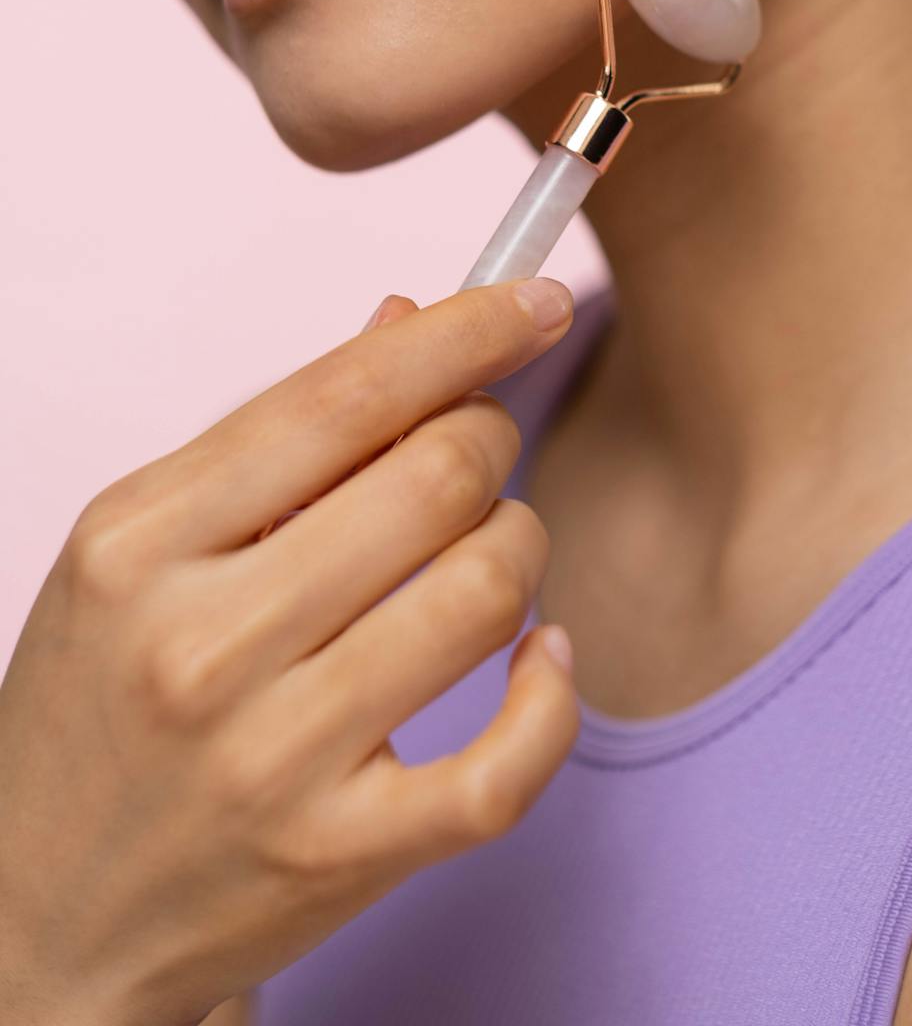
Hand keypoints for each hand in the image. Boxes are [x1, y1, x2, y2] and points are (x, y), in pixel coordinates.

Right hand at [0, 278, 578, 1025]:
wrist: (34, 917)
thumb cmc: (102, 705)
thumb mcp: (144, 548)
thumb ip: (278, 434)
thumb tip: (409, 318)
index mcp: (140, 540)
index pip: (343, 395)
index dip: (464, 331)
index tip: (530, 300)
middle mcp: (200, 644)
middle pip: (433, 479)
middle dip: (490, 436)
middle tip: (482, 444)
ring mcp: (270, 758)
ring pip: (486, 592)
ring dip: (519, 545)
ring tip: (487, 552)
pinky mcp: (336, 856)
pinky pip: (504, 765)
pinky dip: (553, 696)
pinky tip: (541, 658)